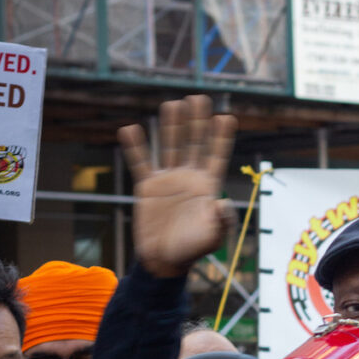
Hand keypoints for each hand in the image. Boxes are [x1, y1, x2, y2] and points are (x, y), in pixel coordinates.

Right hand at [119, 95, 236, 278]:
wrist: (165, 260)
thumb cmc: (193, 250)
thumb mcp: (213, 237)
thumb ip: (221, 220)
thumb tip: (223, 203)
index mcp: (208, 186)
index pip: (216, 156)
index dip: (221, 137)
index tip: (226, 117)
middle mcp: (189, 178)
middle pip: (194, 143)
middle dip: (197, 122)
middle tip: (199, 98)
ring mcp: (168, 180)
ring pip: (170, 147)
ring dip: (172, 126)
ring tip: (173, 104)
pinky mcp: (148, 186)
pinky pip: (141, 162)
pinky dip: (136, 147)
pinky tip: (132, 128)